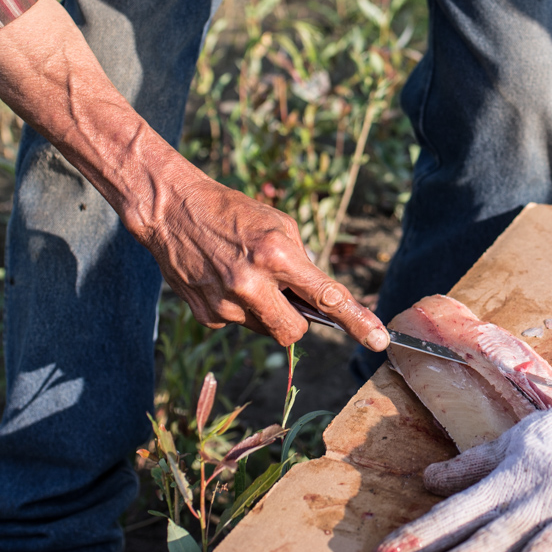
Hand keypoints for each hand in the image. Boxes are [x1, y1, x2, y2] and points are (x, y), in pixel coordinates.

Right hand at [133, 160, 387, 348]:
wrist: (172, 211)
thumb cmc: (233, 212)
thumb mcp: (278, 224)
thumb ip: (302, 263)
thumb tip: (320, 299)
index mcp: (276, 255)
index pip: (326, 297)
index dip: (357, 321)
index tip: (379, 340)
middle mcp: (251, 284)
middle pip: (294, 331)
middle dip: (298, 319)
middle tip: (286, 295)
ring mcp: (226, 305)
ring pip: (266, 329)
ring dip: (265, 311)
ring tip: (244, 275)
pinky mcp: (207, 316)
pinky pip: (239, 324)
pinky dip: (239, 308)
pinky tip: (224, 281)